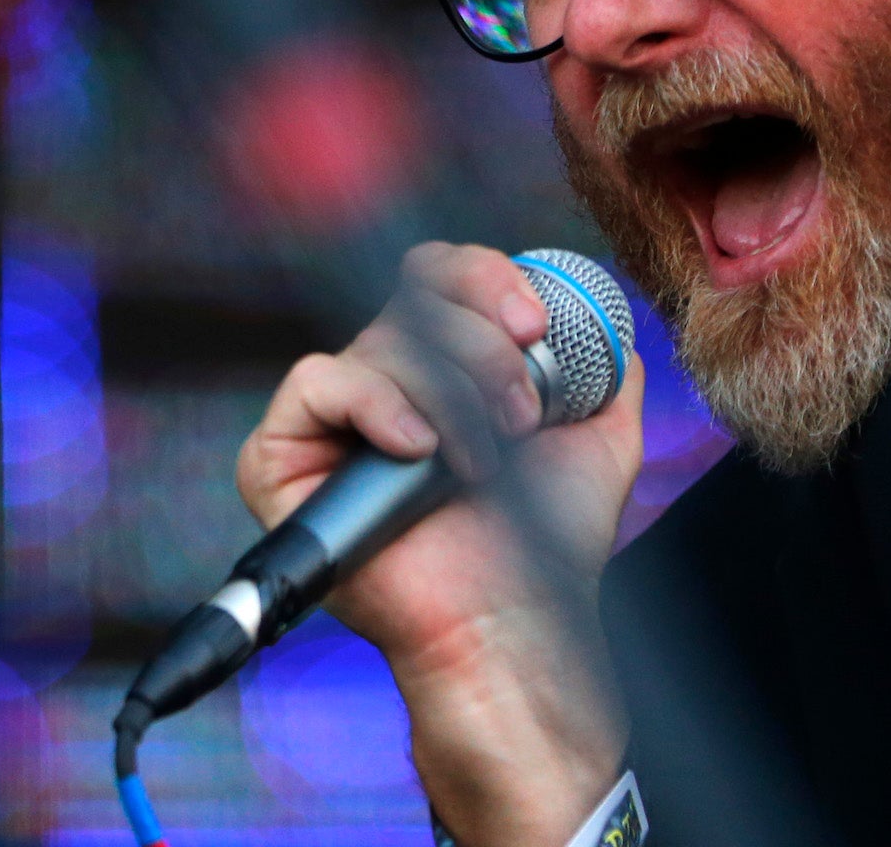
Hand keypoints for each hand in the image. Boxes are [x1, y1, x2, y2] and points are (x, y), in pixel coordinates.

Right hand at [237, 241, 643, 844]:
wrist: (513, 617)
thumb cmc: (548, 539)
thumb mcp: (603, 434)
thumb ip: (608, 366)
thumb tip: (606, 319)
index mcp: (449, 363)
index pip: (447, 273)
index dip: (490, 277)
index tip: (539, 325)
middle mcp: (389, 378)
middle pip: (416, 288)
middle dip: (483, 334)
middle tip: (522, 402)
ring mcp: (336, 418)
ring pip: (383, 338)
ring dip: (453, 390)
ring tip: (487, 457)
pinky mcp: (282, 460)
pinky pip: (317, 383)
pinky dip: (377, 403)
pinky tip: (419, 447)